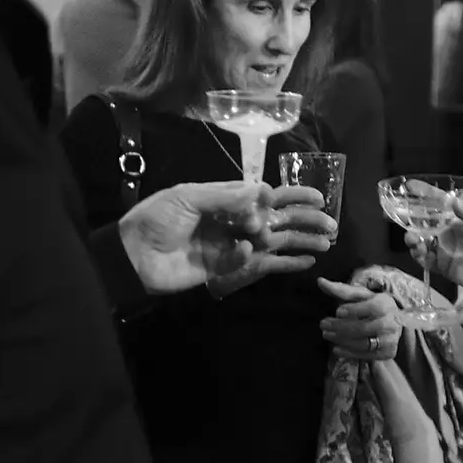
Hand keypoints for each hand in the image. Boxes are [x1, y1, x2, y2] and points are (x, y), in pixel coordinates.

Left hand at [119, 182, 334, 295]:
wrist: (132, 258)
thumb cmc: (155, 220)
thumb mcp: (188, 198)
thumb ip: (226, 196)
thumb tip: (263, 193)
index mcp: (221, 199)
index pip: (262, 195)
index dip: (289, 196)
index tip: (314, 198)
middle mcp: (229, 221)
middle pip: (272, 220)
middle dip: (301, 222)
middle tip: (329, 225)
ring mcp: (228, 246)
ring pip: (270, 244)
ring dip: (297, 244)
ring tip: (323, 246)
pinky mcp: (224, 269)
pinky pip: (255, 264)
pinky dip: (277, 262)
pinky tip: (299, 262)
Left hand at [317, 275, 403, 361]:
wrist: (392, 322)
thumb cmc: (371, 305)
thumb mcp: (359, 295)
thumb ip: (341, 290)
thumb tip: (320, 281)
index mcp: (385, 304)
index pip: (371, 308)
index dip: (354, 310)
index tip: (337, 311)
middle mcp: (391, 322)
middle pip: (363, 328)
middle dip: (340, 327)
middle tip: (323, 325)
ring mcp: (390, 339)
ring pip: (363, 343)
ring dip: (342, 340)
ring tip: (327, 335)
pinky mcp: (387, 353)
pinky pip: (366, 355)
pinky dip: (349, 353)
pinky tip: (336, 349)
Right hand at [403, 193, 462, 306]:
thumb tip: (451, 200)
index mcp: (460, 222)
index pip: (440, 205)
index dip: (425, 195)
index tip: (410, 186)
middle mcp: (449, 234)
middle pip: (425, 224)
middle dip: (411, 219)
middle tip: (398, 216)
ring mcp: (444, 251)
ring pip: (422, 242)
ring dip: (413, 238)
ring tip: (411, 238)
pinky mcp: (442, 267)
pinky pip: (425, 260)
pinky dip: (418, 255)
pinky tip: (419, 251)